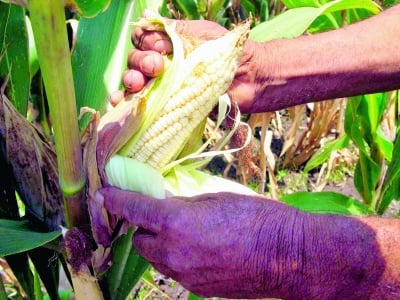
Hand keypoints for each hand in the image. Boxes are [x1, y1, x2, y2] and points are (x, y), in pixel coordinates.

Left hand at [97, 187, 300, 297]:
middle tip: (161, 216)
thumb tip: (166, 204)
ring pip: (157, 260)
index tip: (104, 194)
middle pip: (140, 241)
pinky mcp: (198, 290)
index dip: (116, 200)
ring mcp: (185, 276)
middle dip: (144, 228)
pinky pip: (176, 272)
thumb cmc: (258, 217)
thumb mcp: (218, 198)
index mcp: (176, 222)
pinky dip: (178, 259)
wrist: (287, 256)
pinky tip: (202, 250)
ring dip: (161, 245)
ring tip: (185, 234)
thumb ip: (185, 203)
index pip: (134, 210)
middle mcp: (173, 252)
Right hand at [111, 13, 259, 111]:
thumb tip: (144, 14)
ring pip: (136, 85)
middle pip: (135, 64)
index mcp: (167, 46)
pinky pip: (147, 108)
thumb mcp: (200, 34)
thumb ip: (172, 29)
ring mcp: (165, 88)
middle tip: (156, 68)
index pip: (141, 42)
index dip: (143, 45)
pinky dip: (132, 106)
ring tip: (137, 86)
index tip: (159, 50)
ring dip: (130, 84)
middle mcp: (162, 66)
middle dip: (138, 65)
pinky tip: (123, 104)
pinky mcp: (170, 108)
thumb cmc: (227, 52)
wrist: (251, 79)